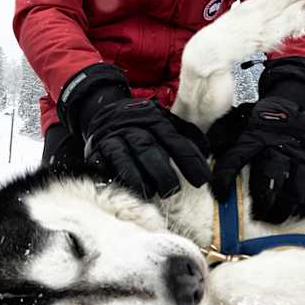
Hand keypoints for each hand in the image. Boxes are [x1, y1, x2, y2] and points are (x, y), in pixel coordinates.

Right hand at [84, 98, 211, 198]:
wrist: (104, 110)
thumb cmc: (141, 123)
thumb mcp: (165, 121)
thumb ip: (186, 133)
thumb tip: (208, 150)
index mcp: (156, 121)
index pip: (176, 141)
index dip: (190, 161)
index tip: (203, 181)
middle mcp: (135, 128)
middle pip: (149, 148)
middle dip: (162, 170)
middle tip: (173, 190)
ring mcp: (115, 138)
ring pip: (126, 156)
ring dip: (137, 176)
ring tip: (149, 193)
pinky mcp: (97, 149)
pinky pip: (102, 161)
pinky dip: (111, 173)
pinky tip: (120, 185)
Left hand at [209, 97, 304, 223]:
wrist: (294, 107)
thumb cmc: (260, 122)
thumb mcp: (236, 122)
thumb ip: (219, 136)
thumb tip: (202, 151)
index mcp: (255, 137)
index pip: (235, 159)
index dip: (225, 178)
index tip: (221, 196)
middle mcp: (280, 146)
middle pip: (270, 178)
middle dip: (262, 202)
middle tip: (256, 215)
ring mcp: (303, 156)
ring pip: (295, 188)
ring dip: (284, 208)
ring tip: (275, 218)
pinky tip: (299, 211)